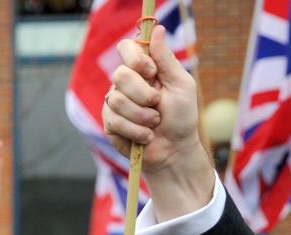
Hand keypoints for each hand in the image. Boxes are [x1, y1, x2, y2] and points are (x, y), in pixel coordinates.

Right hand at [103, 26, 200, 172]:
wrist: (174, 149)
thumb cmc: (181, 117)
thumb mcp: (181, 84)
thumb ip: (166, 59)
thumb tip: (157, 29)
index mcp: (142, 70)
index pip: (126, 48)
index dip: (136, 59)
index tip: (152, 73)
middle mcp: (125, 84)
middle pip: (120, 74)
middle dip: (143, 93)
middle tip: (157, 104)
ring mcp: (114, 104)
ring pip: (117, 100)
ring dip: (142, 116)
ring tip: (154, 123)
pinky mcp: (110, 124)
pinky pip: (115, 121)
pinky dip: (136, 131)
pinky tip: (146, 136)